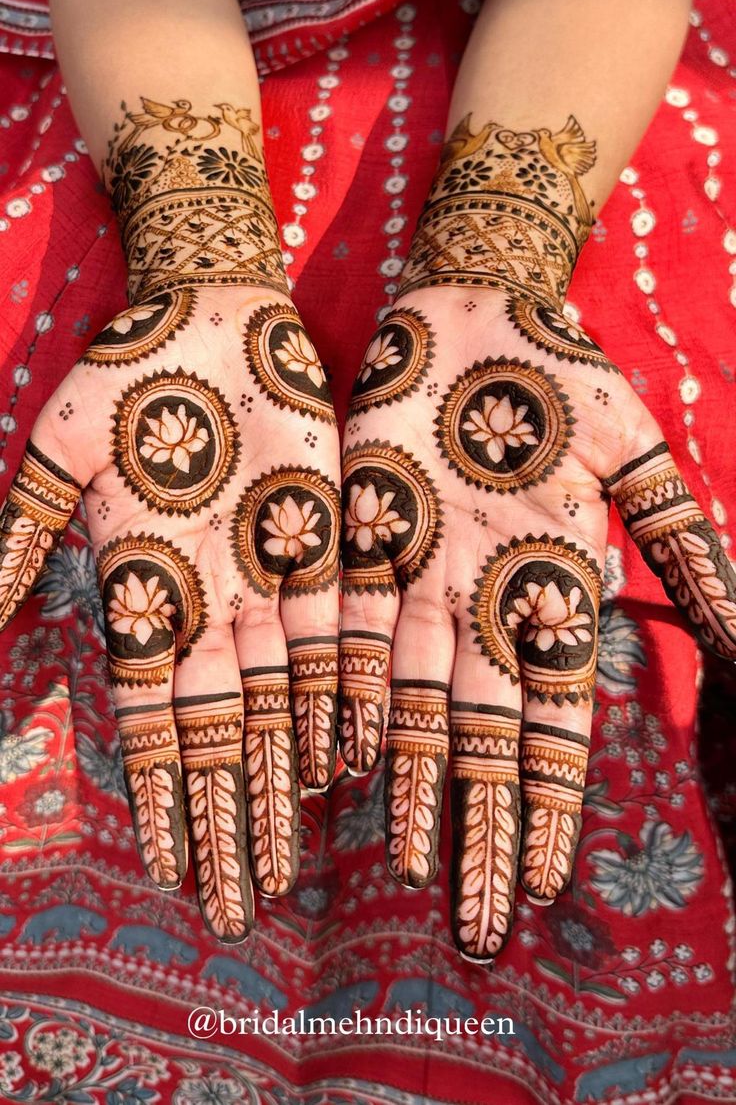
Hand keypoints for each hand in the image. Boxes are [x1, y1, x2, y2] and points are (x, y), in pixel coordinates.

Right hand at [0, 283, 339, 940]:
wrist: (211, 311)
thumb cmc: (127, 374)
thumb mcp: (60, 453)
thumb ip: (16, 539)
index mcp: (145, 588)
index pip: (154, 717)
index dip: (163, 794)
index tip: (171, 873)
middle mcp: (212, 601)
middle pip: (223, 732)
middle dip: (229, 818)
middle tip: (244, 909)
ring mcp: (273, 577)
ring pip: (283, 702)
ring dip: (283, 783)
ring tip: (293, 864)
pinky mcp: (329, 541)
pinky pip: (341, 635)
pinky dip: (342, 697)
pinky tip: (347, 763)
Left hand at [338, 281, 735, 961]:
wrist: (478, 305)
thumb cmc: (568, 378)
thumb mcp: (640, 462)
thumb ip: (686, 551)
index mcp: (555, 595)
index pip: (556, 728)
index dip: (550, 808)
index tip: (548, 887)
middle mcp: (486, 608)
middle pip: (483, 741)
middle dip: (483, 829)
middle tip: (475, 926)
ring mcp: (419, 581)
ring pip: (410, 706)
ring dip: (411, 787)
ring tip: (406, 869)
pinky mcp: (359, 543)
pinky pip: (346, 635)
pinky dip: (340, 697)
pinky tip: (333, 763)